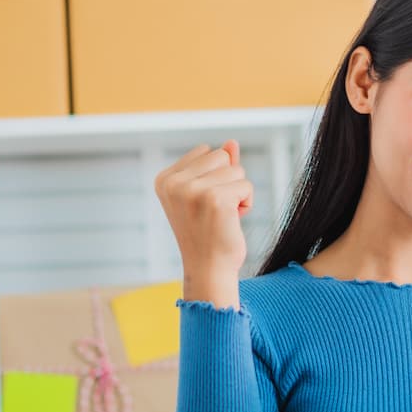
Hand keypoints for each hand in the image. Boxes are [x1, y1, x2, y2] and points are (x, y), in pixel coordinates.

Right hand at [154, 139, 252, 306]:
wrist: (209, 269)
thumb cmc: (209, 233)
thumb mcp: (208, 193)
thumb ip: (217, 166)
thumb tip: (232, 142)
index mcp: (165, 179)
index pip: (206, 152)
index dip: (214, 177)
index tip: (203, 205)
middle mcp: (174, 183)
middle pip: (222, 156)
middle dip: (228, 181)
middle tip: (215, 211)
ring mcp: (193, 190)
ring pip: (236, 169)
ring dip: (237, 192)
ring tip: (223, 216)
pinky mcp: (215, 199)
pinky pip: (246, 185)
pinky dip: (246, 203)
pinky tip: (232, 221)